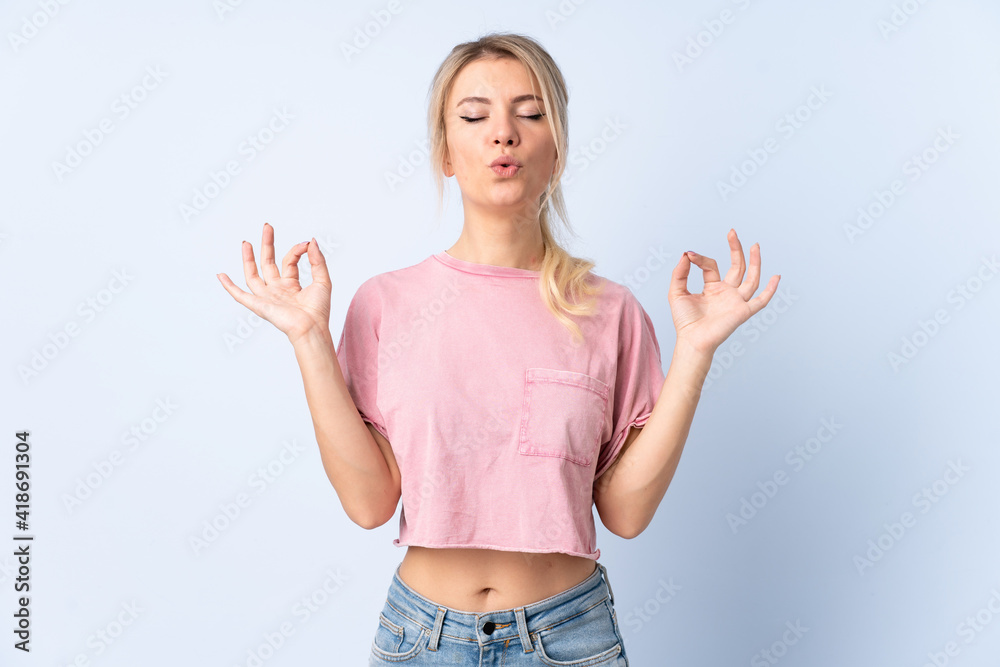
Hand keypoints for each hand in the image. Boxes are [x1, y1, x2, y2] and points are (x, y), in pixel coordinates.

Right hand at [217, 223, 332, 342]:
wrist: (311, 328)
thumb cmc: (318, 311)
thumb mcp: (323, 280)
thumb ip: (317, 261)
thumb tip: (311, 241)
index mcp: (292, 285)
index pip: (289, 261)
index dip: (297, 250)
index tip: (305, 245)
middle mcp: (277, 290)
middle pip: (268, 264)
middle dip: (267, 244)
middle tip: (267, 227)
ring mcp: (267, 297)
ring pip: (253, 276)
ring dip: (248, 259)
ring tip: (246, 242)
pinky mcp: (259, 305)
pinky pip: (240, 296)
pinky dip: (229, 286)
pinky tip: (221, 275)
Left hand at [668, 228, 779, 355]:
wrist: (691, 340)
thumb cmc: (684, 321)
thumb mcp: (676, 292)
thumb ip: (680, 273)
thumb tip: (686, 254)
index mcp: (712, 288)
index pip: (711, 266)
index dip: (701, 259)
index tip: (690, 255)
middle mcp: (727, 293)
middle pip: (737, 267)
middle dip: (736, 249)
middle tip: (732, 232)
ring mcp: (736, 301)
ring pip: (751, 279)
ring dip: (754, 262)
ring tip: (754, 245)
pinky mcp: (743, 311)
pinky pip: (761, 301)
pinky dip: (770, 290)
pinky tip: (776, 277)